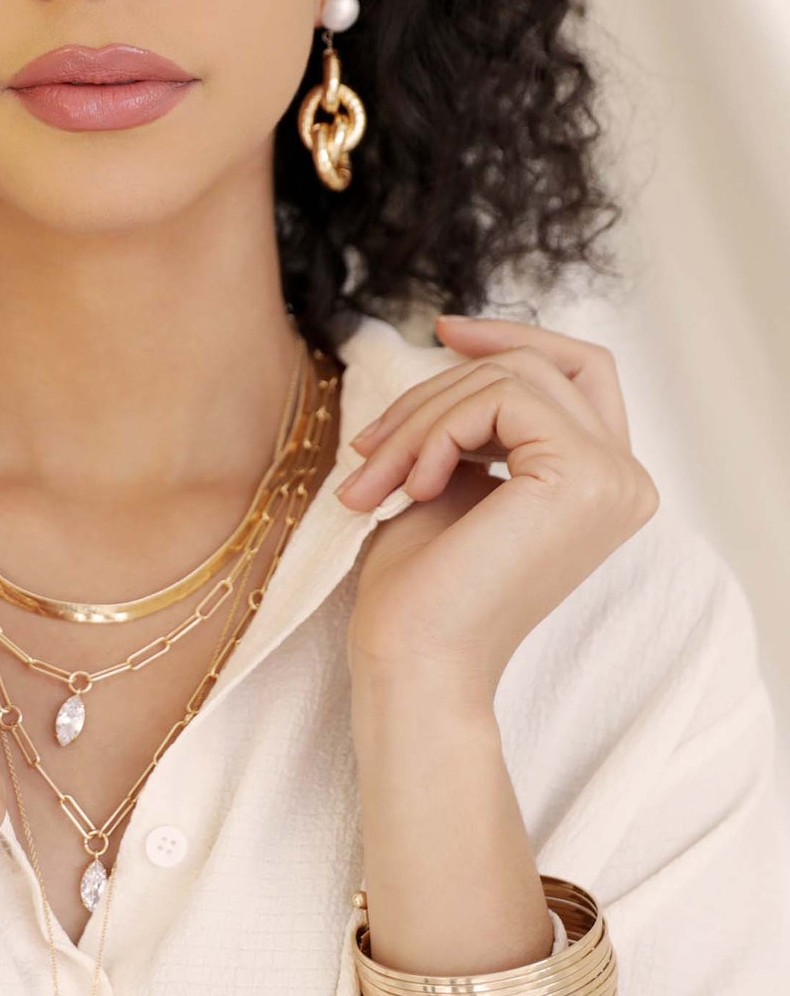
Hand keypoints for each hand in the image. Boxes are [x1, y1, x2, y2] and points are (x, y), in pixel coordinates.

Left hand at [335, 314, 658, 705]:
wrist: (414, 663)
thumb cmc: (421, 592)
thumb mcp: (453, 480)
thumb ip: (478, 422)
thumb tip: (462, 346)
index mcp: (603, 483)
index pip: (578, 370)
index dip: (515, 337)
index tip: (443, 332)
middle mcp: (627, 479)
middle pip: (535, 366)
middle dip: (436, 394)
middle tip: (368, 454)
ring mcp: (614, 477)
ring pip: (510, 377)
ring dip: (422, 419)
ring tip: (374, 481)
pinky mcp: (585, 475)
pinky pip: (502, 399)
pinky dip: (438, 432)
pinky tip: (414, 488)